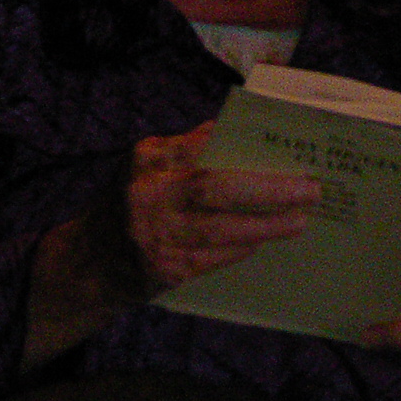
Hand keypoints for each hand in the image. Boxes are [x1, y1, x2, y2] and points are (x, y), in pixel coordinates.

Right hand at [109, 121, 321, 298]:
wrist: (91, 262)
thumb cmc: (134, 203)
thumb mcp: (149, 167)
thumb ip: (189, 149)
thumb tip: (244, 131)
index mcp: (149, 159)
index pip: (206, 144)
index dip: (248, 147)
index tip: (287, 150)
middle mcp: (149, 194)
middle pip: (217, 186)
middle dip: (269, 189)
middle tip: (309, 189)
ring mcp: (156, 234)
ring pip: (222, 229)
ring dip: (266, 225)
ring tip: (299, 220)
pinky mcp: (165, 269)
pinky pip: (215, 257)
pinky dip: (242, 247)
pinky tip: (262, 241)